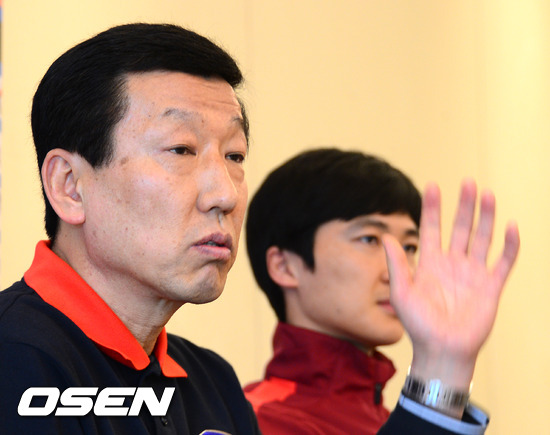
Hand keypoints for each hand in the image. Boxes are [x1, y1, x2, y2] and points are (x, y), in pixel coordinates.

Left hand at [382, 179, 519, 396]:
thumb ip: (396, 265)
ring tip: (487, 194)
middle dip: (464, 205)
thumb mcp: (401, 293)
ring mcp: (473, 273)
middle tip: (468, 182)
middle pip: (460, 227)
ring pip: (482, 238)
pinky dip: (509, 246)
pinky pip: (503, 262)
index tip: (433, 185)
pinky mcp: (491, 287)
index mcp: (430, 262)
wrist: (441, 350)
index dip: (433, 207)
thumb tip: (385, 237)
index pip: (432, 228)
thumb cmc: (418, 325)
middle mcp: (452, 263)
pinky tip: (511, 227)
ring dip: (486, 217)